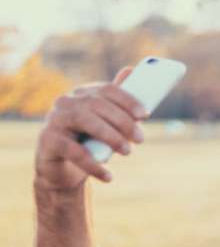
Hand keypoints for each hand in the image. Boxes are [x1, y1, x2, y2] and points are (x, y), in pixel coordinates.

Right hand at [35, 66, 146, 191]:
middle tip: (140, 139)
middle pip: (97, 104)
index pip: (106, 90)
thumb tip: (132, 70)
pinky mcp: (48, 140)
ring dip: (109, 135)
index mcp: (83, 95)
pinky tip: (108, 176)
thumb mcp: (106, 127)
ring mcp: (55, 119)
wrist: (63, 172)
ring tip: (127, 152)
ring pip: (83, 120)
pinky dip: (92, 164)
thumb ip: (118, 105)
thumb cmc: (88, 146)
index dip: (127, 100)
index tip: (145, 114)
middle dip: (122, 121)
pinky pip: (72, 150)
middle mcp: (66, 102)